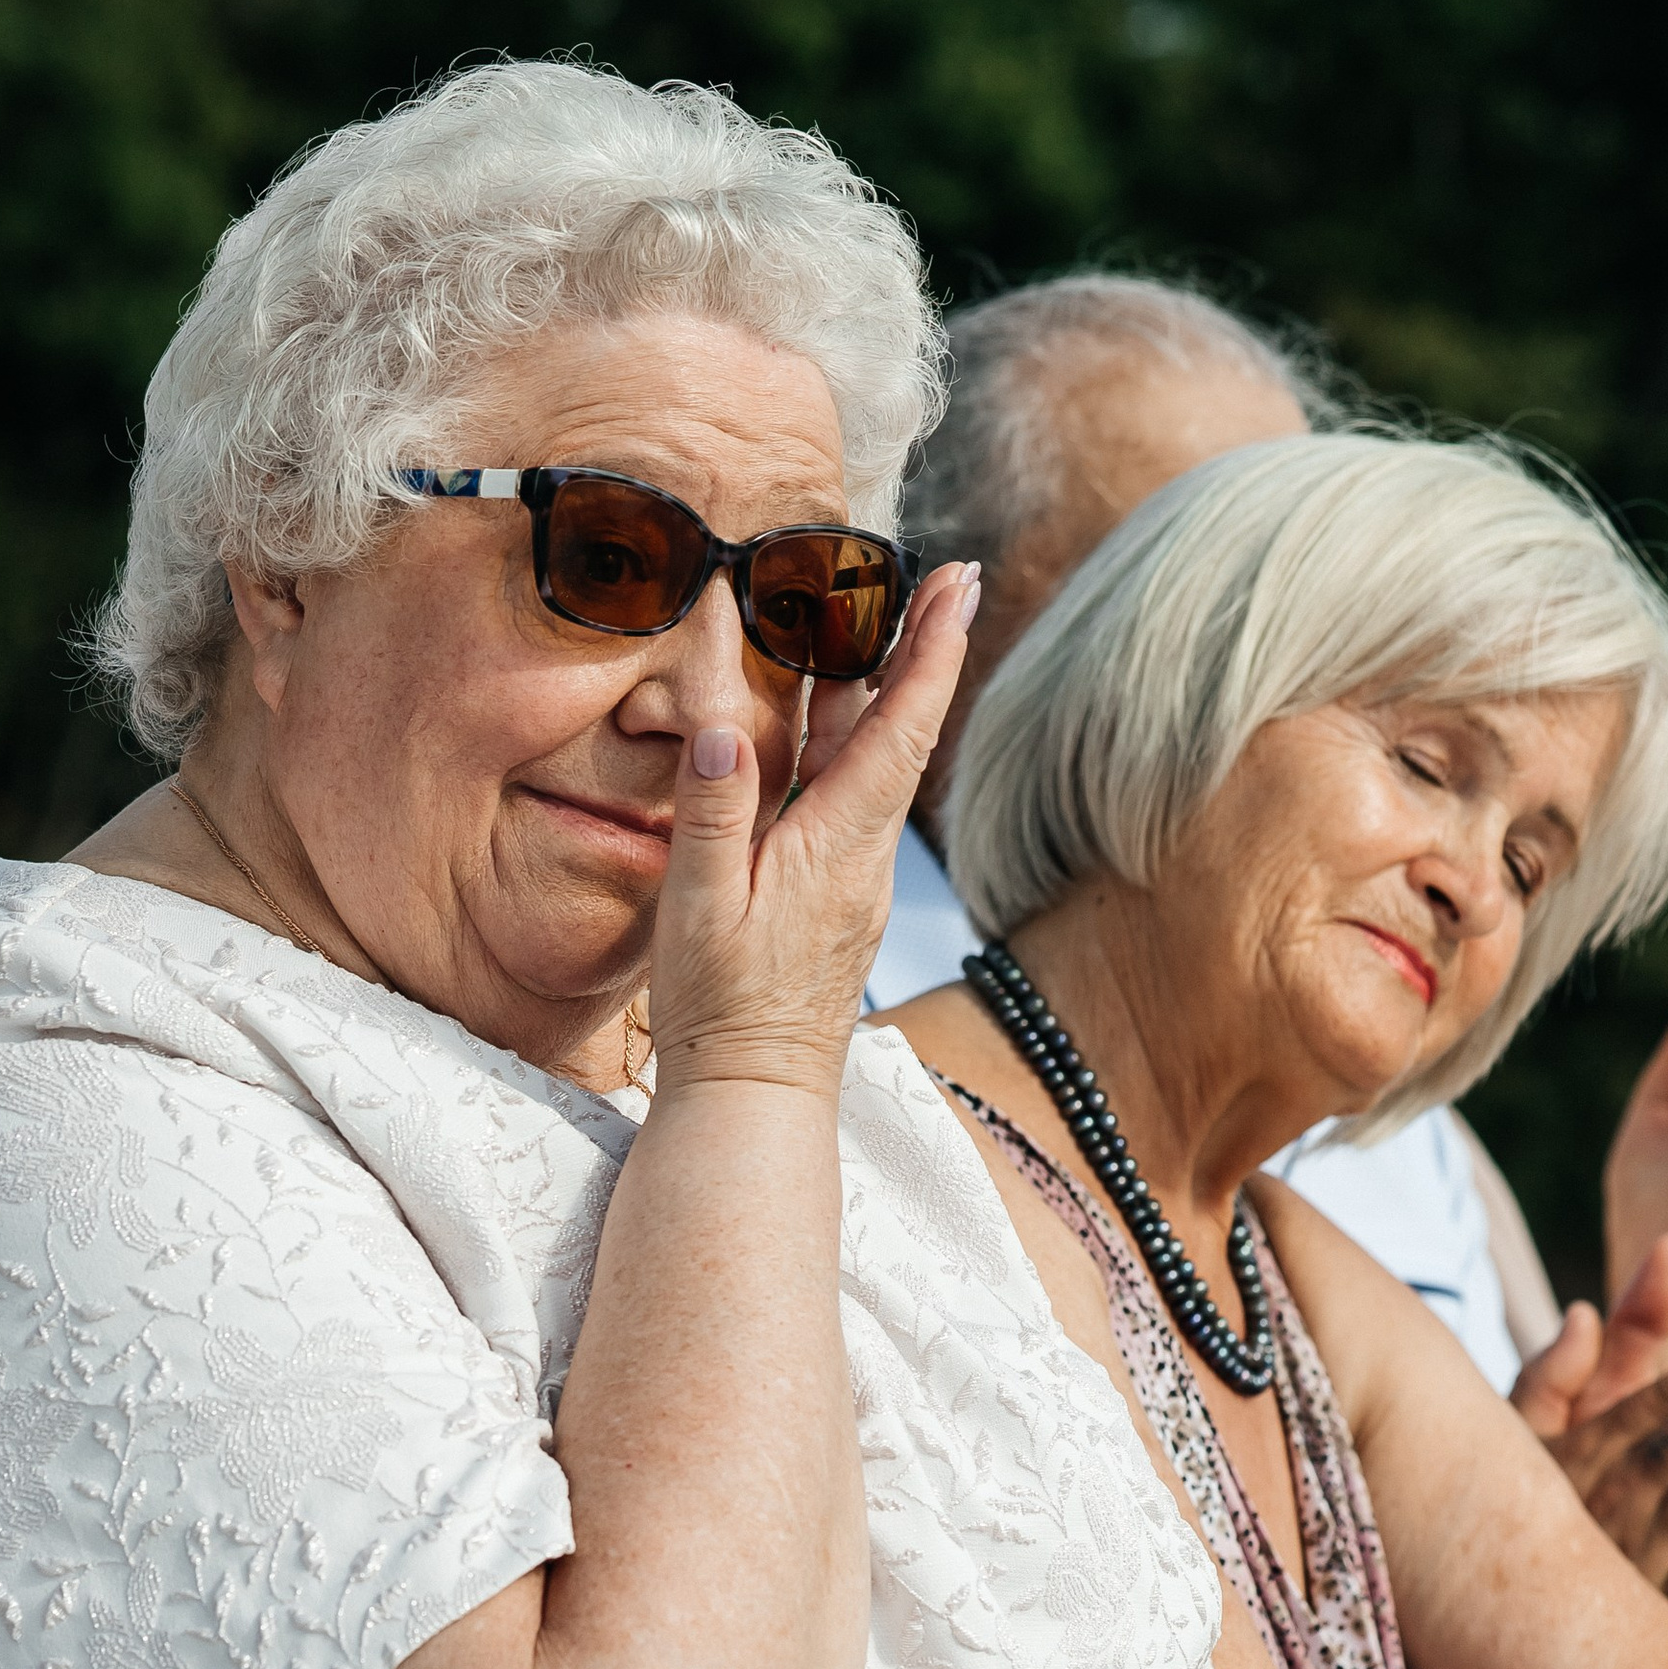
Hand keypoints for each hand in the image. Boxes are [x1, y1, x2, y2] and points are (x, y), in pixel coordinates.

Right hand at [648, 562, 978, 1089]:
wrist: (754, 1096)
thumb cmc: (724, 1008)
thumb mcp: (703, 906)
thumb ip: (714, 812)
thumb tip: (720, 725)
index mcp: (840, 844)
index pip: (900, 727)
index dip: (932, 648)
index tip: (963, 580)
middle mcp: (862, 853)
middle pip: (897, 730)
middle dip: (917, 646)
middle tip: (940, 572)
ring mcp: (853, 875)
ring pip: (872, 760)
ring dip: (879, 686)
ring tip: (878, 613)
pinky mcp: (834, 894)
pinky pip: (847, 793)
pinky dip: (847, 737)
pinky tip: (828, 717)